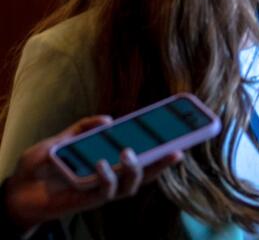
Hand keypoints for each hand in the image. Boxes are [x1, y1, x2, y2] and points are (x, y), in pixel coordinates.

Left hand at [3, 116, 182, 230]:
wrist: (14, 190)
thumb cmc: (37, 167)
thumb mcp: (60, 140)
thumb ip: (82, 129)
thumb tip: (109, 119)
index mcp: (107, 162)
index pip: (140, 155)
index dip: (162, 147)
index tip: (181, 132)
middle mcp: (109, 178)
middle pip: (145, 173)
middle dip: (164, 163)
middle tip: (178, 150)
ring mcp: (99, 190)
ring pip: (130, 185)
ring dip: (135, 170)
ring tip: (129, 153)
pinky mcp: (86, 200)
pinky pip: (104, 191)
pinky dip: (107, 177)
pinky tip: (102, 163)